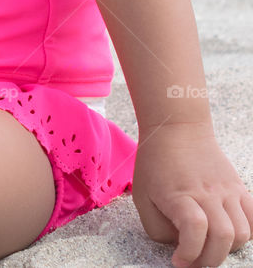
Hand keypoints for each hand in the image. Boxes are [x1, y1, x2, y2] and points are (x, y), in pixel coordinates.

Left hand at [132, 121, 252, 266]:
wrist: (177, 129)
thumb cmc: (155, 164)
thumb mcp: (143, 197)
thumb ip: (159, 228)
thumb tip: (180, 246)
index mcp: (179, 194)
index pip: (195, 229)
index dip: (189, 253)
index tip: (178, 261)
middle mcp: (207, 193)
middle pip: (224, 236)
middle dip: (209, 260)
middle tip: (193, 262)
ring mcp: (227, 191)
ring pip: (243, 232)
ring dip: (227, 249)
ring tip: (209, 247)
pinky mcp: (239, 188)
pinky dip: (246, 234)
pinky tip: (228, 235)